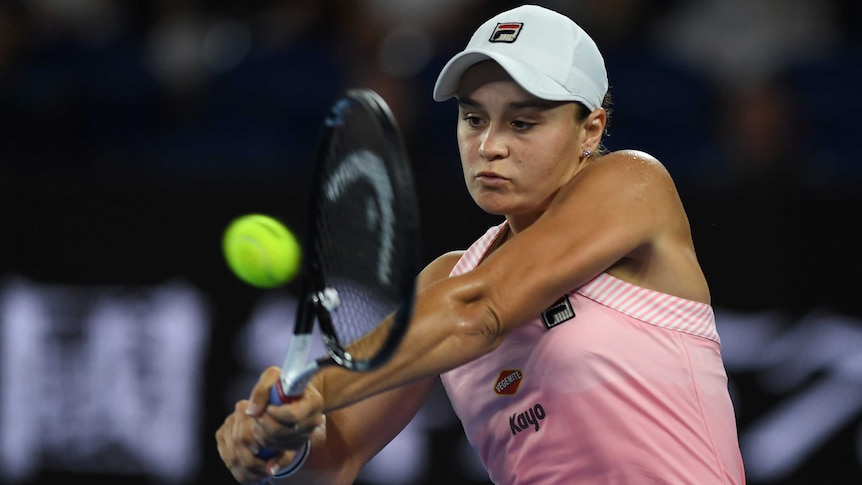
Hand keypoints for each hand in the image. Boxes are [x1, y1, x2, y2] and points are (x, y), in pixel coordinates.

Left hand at [216, 366, 324, 482]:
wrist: (296, 392)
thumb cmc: (284, 382)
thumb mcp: (273, 376)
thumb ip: (261, 390)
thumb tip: (252, 411)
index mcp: (314, 402)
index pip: (293, 415)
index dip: (275, 413)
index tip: (267, 407)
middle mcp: (314, 420)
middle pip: (284, 432)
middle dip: (264, 424)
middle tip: (258, 414)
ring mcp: (307, 434)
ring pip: (279, 442)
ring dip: (262, 433)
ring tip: (259, 419)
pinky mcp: (298, 443)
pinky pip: (278, 450)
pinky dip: (265, 442)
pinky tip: (261, 430)